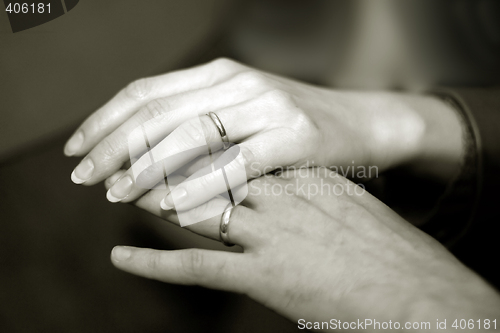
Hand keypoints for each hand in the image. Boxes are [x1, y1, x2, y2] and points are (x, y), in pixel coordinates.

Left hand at [66, 58, 464, 210]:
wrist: (364, 122)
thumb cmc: (295, 123)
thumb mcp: (243, 108)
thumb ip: (198, 118)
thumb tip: (139, 146)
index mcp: (220, 74)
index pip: (146, 92)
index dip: (104, 120)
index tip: (75, 149)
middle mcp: (239, 83)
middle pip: (159, 112)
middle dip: (113, 146)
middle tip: (83, 177)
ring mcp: (268, 107)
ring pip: (191, 134)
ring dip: (147, 167)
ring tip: (117, 193)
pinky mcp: (293, 138)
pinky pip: (235, 164)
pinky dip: (199, 185)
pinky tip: (170, 206)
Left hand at [109, 168, 499, 331]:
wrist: (416, 290)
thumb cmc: (386, 250)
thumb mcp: (347, 203)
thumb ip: (313, 191)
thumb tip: (289, 182)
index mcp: (302, 176)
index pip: (237, 152)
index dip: (198, 147)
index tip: (173, 140)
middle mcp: (281, 197)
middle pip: (209, 172)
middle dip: (167, 164)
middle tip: (132, 157)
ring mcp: (269, 236)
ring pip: (197, 209)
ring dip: (154, 199)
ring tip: (122, 190)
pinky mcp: (264, 277)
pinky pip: (197, 267)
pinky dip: (154, 262)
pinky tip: (122, 255)